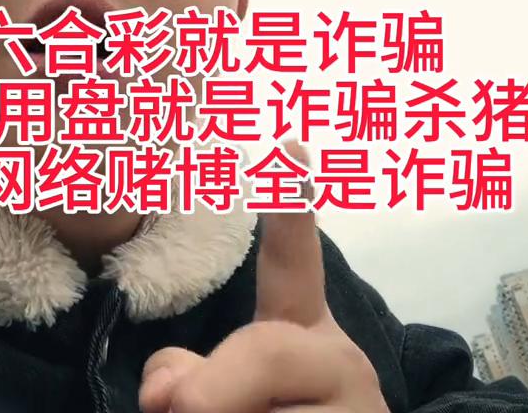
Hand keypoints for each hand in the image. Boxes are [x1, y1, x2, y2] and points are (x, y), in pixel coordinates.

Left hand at [138, 140, 391, 412]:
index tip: (286, 142)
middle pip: (263, 352)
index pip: (292, 265)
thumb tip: (167, 392)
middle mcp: (340, 364)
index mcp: (302, 338)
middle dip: (213, 392)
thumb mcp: (222, 399)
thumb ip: (188, 376)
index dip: (287, 207)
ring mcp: (360, 410)